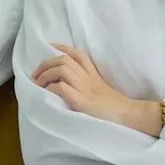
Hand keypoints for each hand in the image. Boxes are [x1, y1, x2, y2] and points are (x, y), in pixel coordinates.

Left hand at [34, 44, 156, 132]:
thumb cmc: (115, 109)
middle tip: (36, 73)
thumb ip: (88, 85)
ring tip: (38, 83)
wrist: (129, 116)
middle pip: (65, 59)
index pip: (78, 54)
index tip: (49, 47)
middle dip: (46, 63)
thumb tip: (67, 85)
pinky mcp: (82, 102)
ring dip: (46, 74)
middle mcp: (89, 78)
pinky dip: (51, 88)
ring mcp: (85, 89)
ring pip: (62, 69)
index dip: (62, 48)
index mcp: (94, 75)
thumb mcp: (102, 91)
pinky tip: (47, 94)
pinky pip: (62, 88)